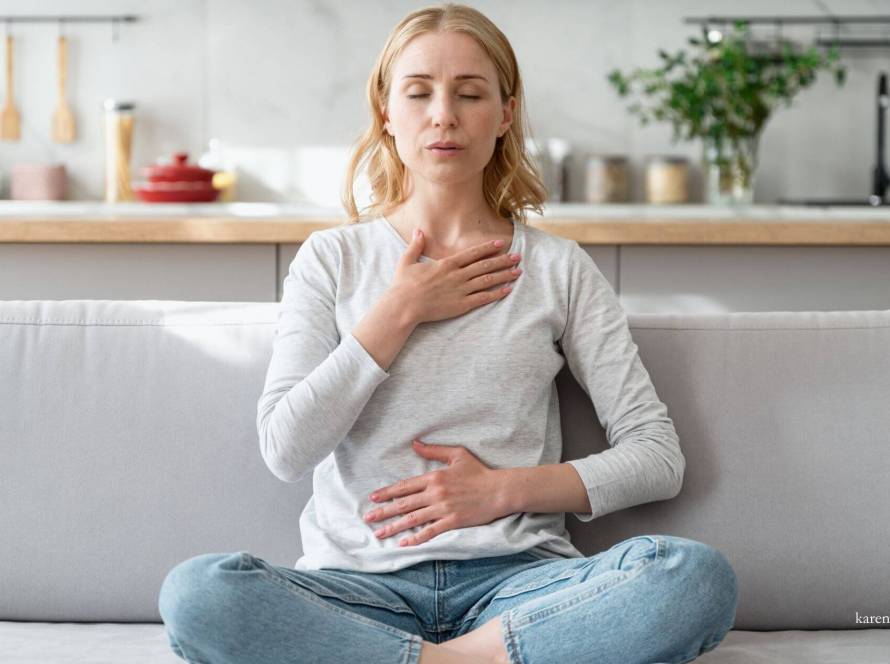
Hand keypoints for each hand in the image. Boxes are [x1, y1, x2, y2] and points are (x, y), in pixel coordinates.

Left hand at [363, 439, 508, 546]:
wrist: (499, 490)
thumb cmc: (479, 471)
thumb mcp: (457, 455)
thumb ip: (434, 450)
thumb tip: (414, 443)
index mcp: (434, 477)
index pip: (405, 486)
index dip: (387, 492)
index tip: (373, 498)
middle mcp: (435, 493)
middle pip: (404, 504)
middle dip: (384, 511)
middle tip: (368, 518)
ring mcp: (443, 508)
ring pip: (413, 519)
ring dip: (394, 527)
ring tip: (379, 533)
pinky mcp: (452, 521)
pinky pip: (430, 531)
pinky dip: (416, 539)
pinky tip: (404, 544)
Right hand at [389, 227, 521, 324]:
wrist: (403, 306)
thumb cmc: (403, 285)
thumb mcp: (407, 261)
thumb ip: (416, 245)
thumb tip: (418, 230)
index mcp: (447, 264)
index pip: (472, 253)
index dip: (488, 248)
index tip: (501, 244)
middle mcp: (457, 275)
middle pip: (485, 265)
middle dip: (503, 260)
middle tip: (518, 256)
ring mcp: (461, 290)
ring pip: (488, 280)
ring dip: (504, 275)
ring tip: (518, 271)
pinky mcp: (461, 305)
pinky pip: (483, 298)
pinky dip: (497, 293)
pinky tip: (508, 290)